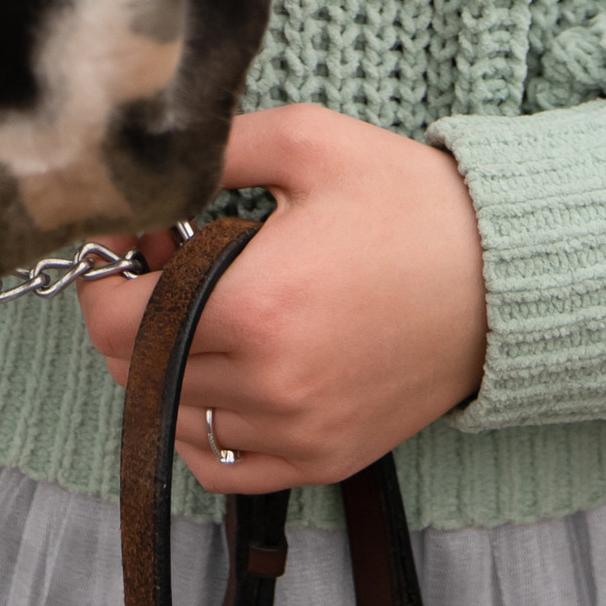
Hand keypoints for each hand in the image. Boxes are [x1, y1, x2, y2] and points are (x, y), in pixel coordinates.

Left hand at [77, 105, 486, 493]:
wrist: (502, 278)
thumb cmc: (407, 204)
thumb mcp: (308, 141)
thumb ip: (216, 148)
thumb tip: (147, 166)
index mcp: (254, 305)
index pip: (115, 322)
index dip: (102, 275)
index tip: (131, 236)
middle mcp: (269, 383)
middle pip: (134, 369)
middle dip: (131, 310)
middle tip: (168, 255)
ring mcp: (297, 431)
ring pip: (172, 417)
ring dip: (164, 362)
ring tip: (203, 304)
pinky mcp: (322, 458)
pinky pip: (220, 464)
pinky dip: (200, 424)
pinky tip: (222, 369)